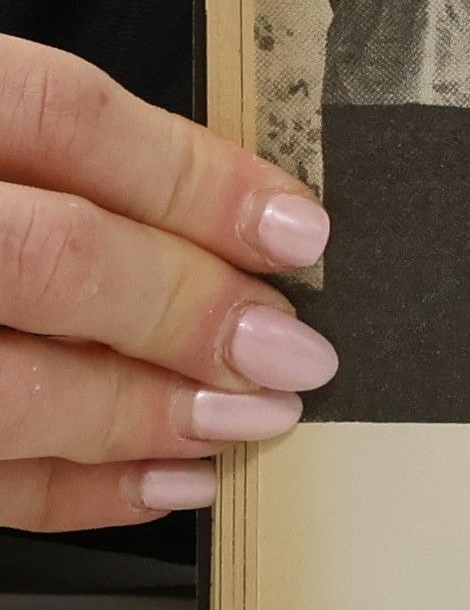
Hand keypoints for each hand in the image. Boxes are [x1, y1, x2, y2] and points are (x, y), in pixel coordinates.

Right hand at [0, 37, 336, 529]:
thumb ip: (57, 158)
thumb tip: (240, 216)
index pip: (63, 119)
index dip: (199, 177)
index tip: (300, 228)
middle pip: (54, 256)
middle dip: (191, 311)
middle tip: (292, 348)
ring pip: (7, 386)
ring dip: (146, 412)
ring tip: (249, 419)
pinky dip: (75, 490)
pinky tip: (165, 480)